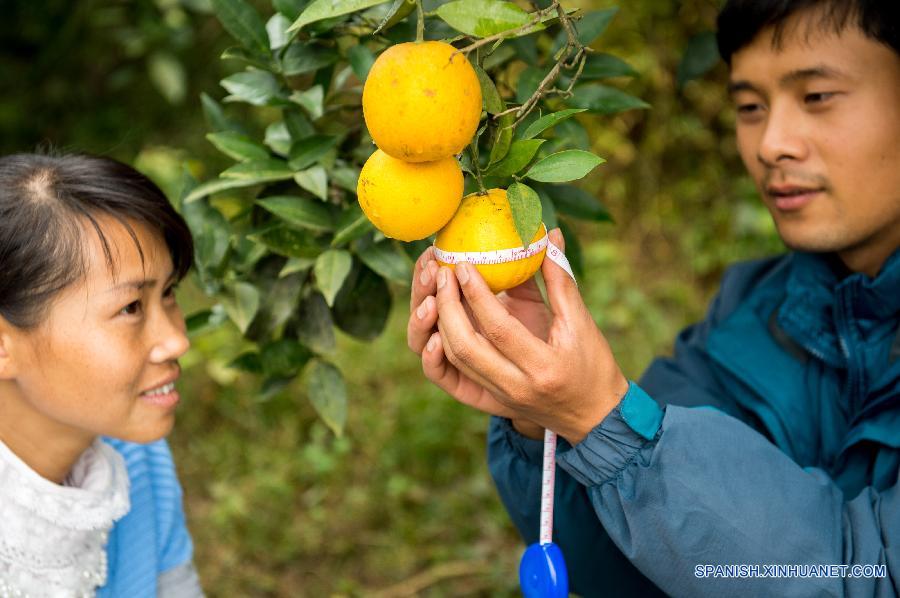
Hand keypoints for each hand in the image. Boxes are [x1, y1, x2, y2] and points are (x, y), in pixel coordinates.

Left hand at [429, 228, 628, 444]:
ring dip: (438, 324)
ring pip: (454, 361)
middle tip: (443, 273)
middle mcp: (515, 387)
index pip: (500, 329)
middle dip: (447, 307)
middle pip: (465, 348)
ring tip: (436, 289)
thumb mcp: (582, 323)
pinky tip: (438, 320)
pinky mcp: (489, 399)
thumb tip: (548, 236)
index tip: (464, 265)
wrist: (593, 417)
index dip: (478, 295)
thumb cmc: (593, 366)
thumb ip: (560, 281)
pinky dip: (440, 348)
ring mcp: (499, 396)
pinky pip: (454, 374)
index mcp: (544, 367)